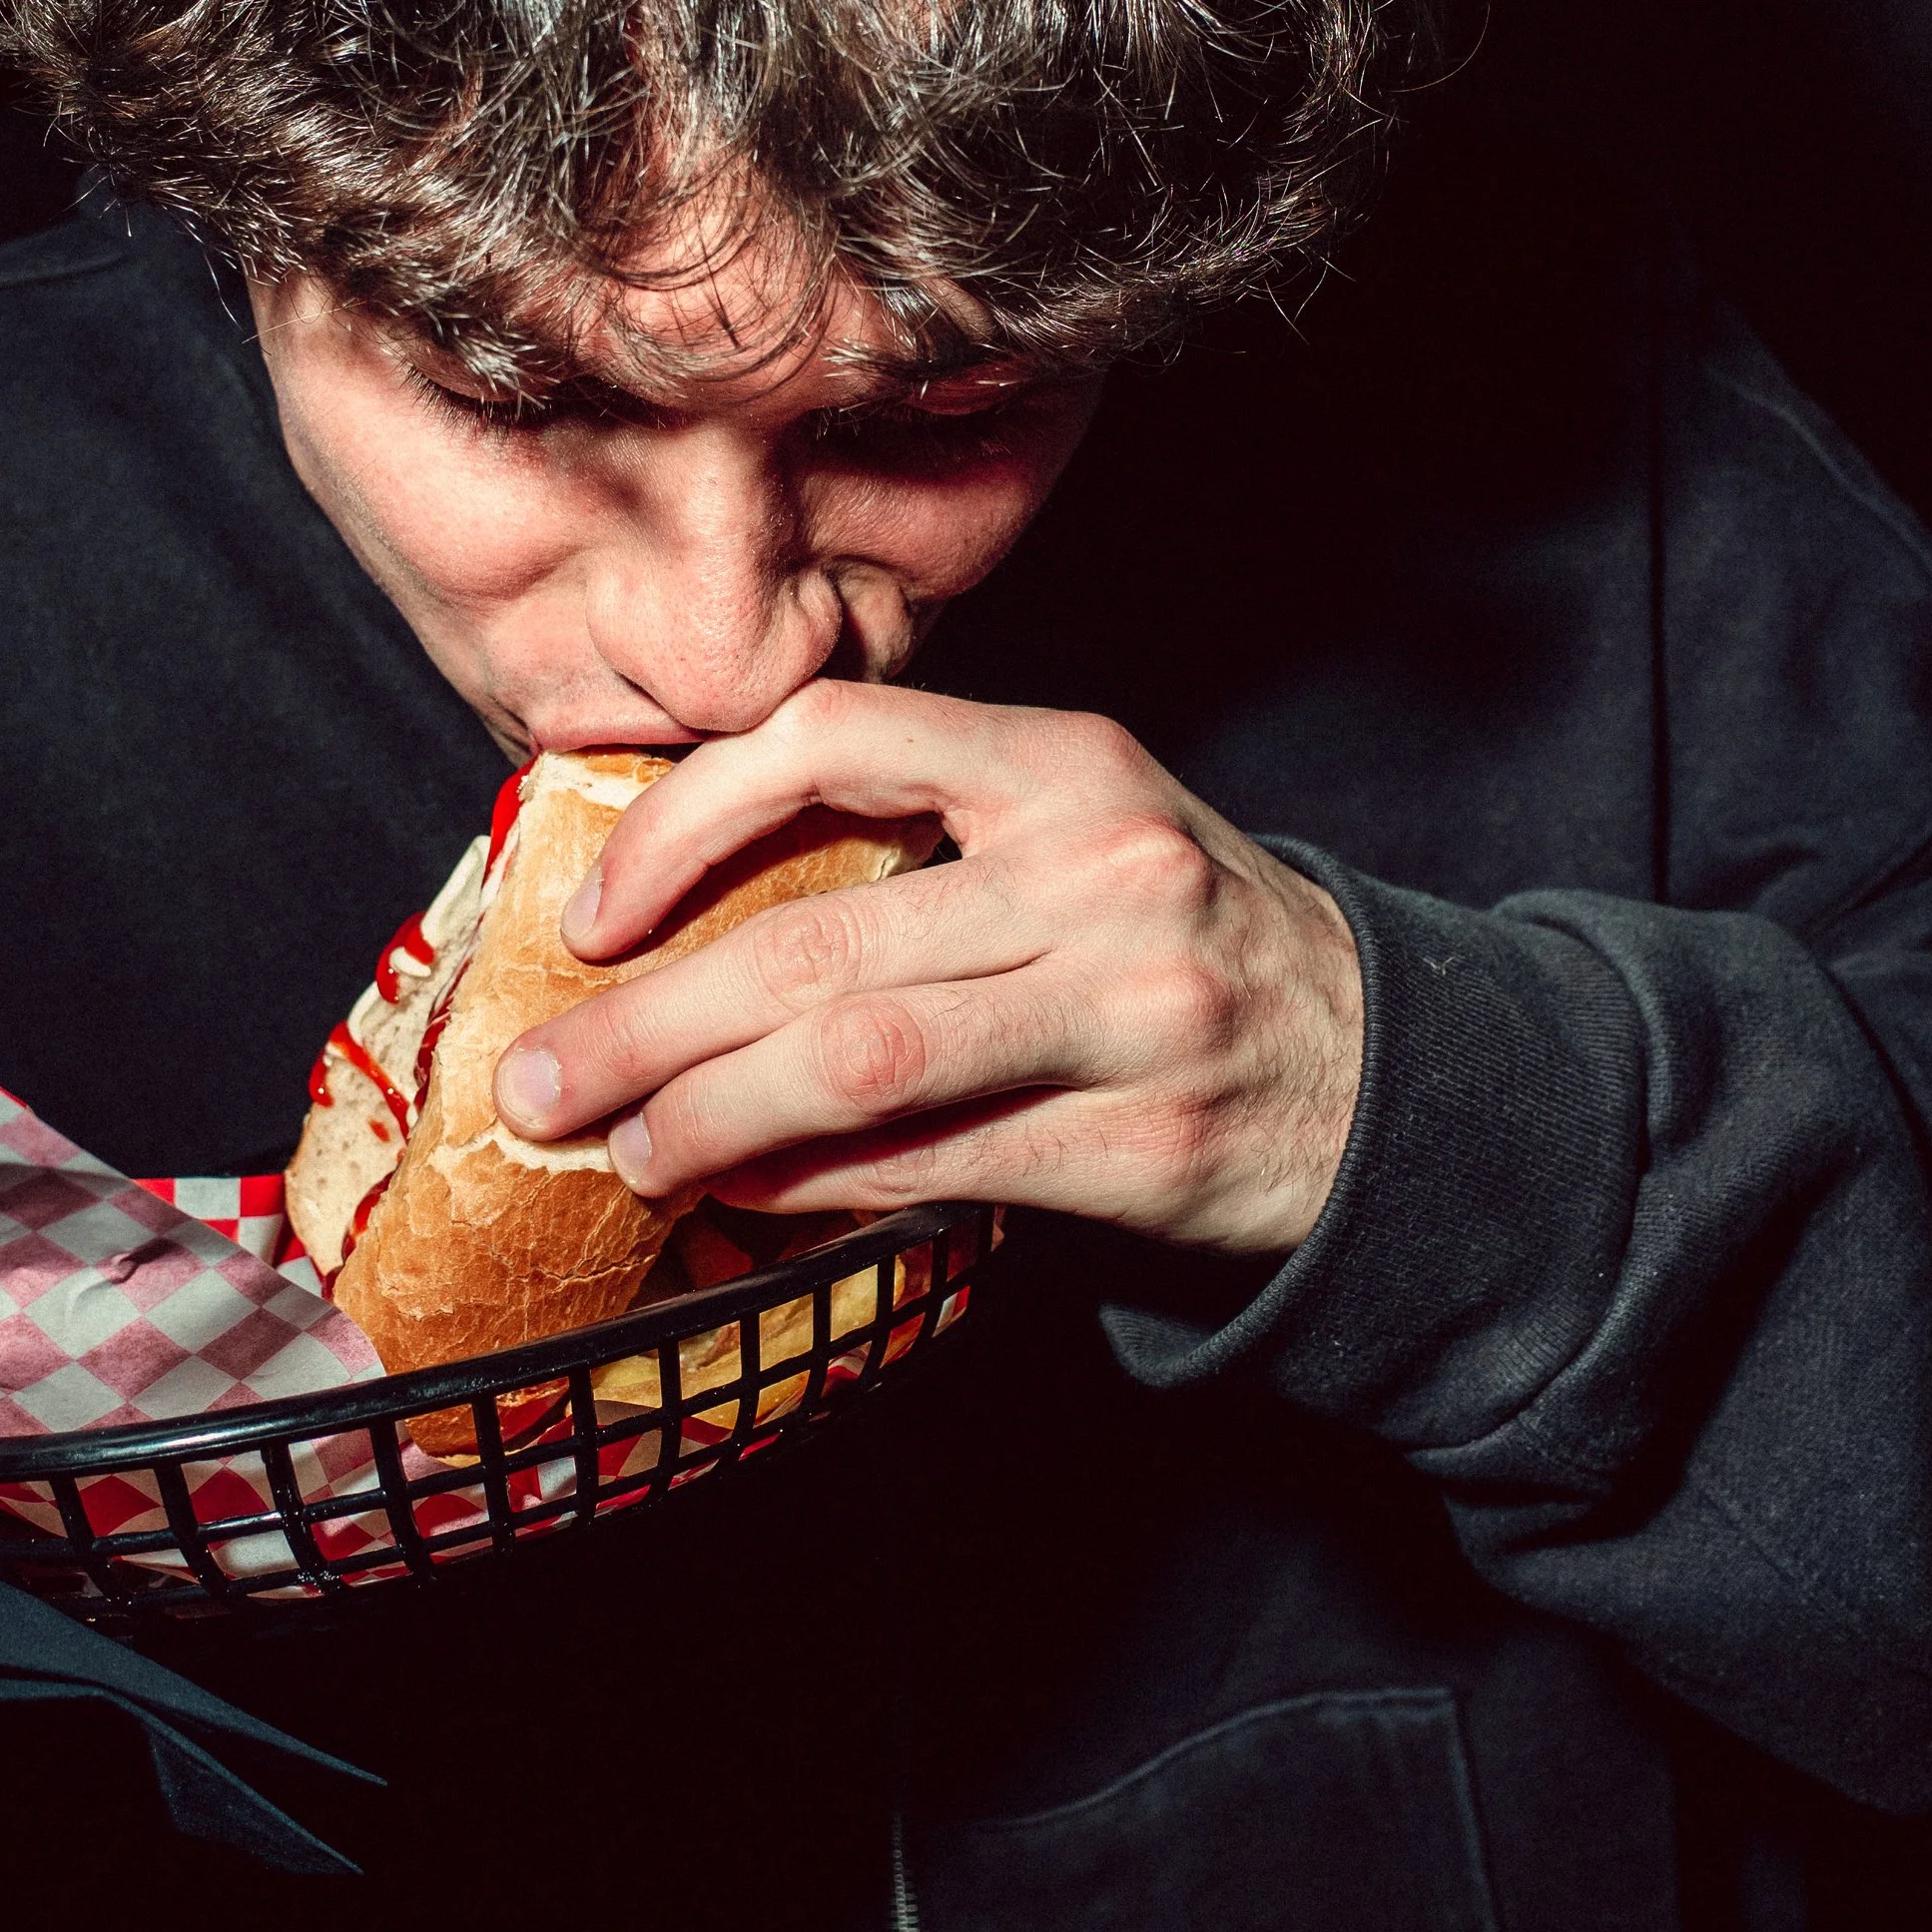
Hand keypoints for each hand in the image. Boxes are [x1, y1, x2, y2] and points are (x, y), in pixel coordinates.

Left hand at [495, 684, 1364, 1252]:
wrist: (1392, 1072)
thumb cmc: (1178, 941)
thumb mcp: (1075, 835)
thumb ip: (909, 847)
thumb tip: (670, 931)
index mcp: (1065, 761)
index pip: (833, 734)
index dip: (683, 819)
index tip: (595, 913)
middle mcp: (1106, 867)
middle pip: (815, 937)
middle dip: (645, 1021)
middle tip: (539, 1082)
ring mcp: (1135, 1010)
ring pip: (860, 1060)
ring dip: (708, 1119)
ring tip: (627, 1153)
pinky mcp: (1149, 1146)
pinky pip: (936, 1168)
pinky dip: (815, 1189)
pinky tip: (746, 1197)